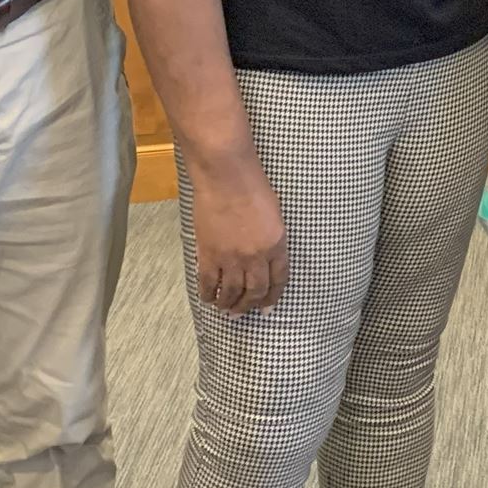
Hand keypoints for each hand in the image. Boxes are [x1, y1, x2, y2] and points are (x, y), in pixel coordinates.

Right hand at [193, 167, 287, 315]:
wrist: (226, 175)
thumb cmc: (252, 185)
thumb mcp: (274, 213)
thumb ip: (272, 237)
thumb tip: (265, 256)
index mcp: (277, 244)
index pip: (279, 280)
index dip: (272, 298)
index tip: (267, 309)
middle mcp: (257, 256)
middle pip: (256, 292)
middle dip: (249, 306)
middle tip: (243, 312)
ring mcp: (233, 257)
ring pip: (232, 293)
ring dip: (229, 305)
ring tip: (226, 309)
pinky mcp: (210, 254)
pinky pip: (209, 283)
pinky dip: (209, 294)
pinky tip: (209, 298)